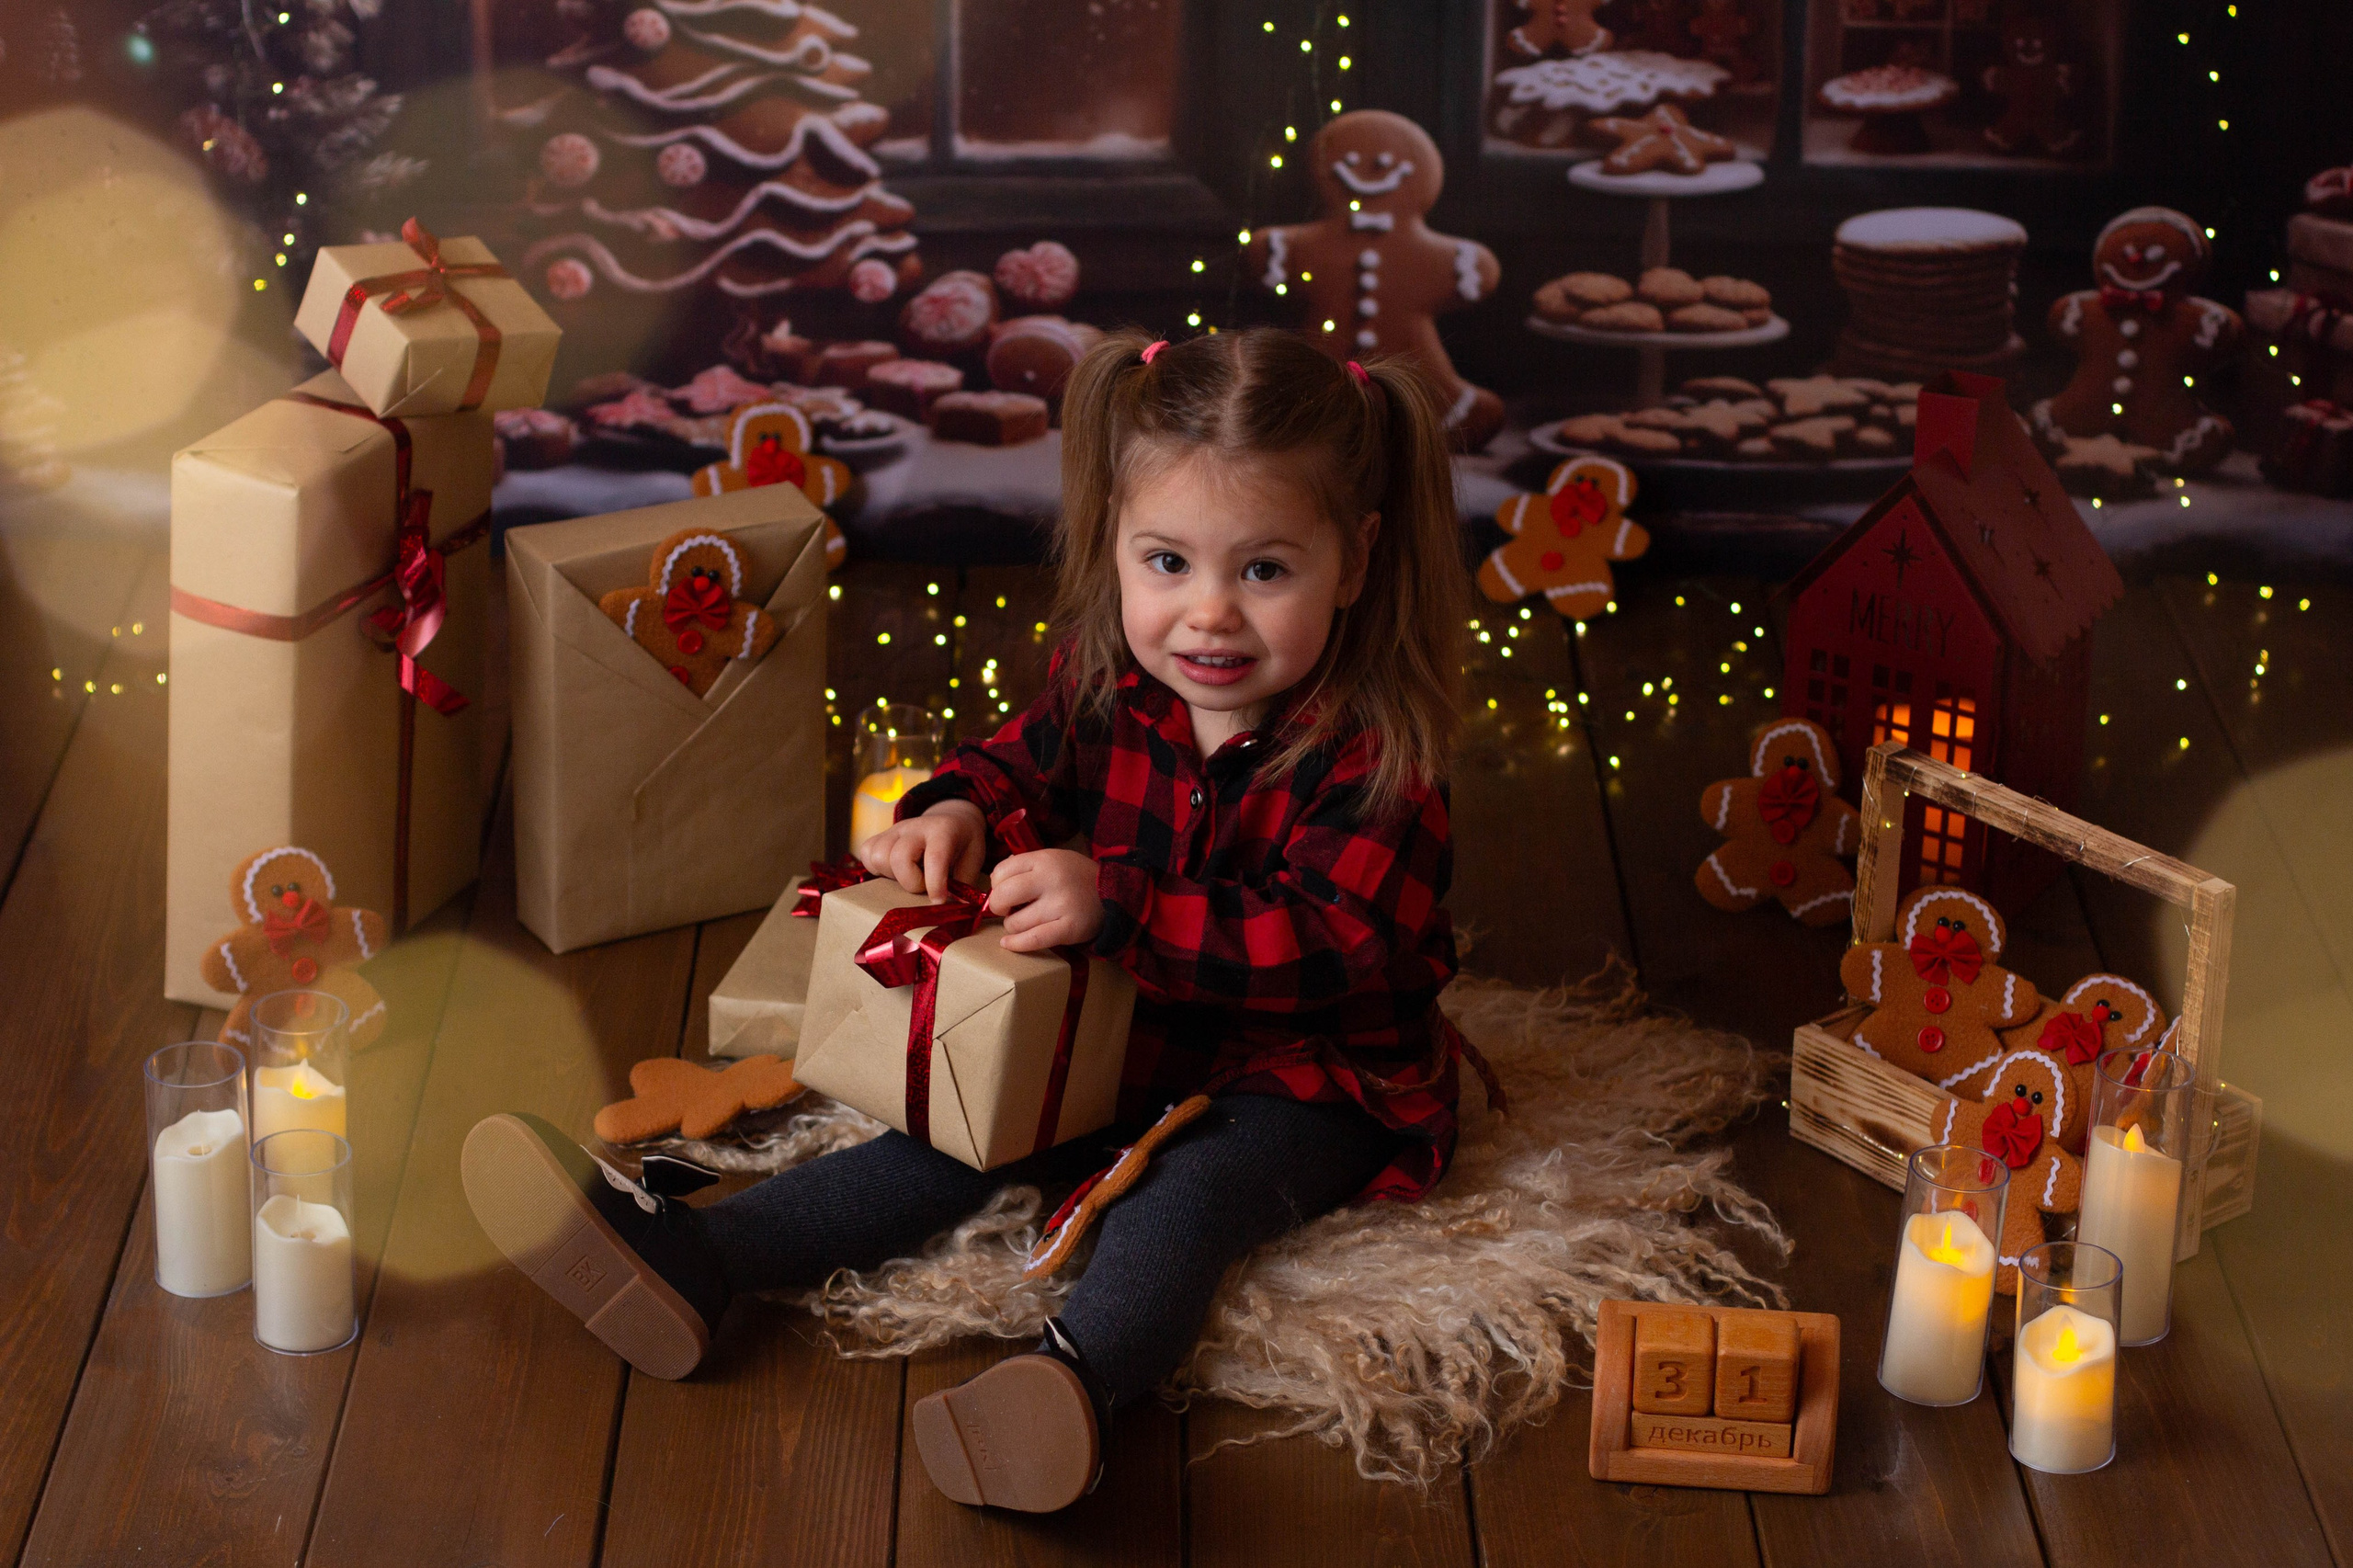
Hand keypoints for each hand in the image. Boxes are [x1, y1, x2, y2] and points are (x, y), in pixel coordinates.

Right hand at [858, 799, 985, 895]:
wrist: (951, 819)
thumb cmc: (963, 843)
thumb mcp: (974, 858)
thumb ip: (964, 883)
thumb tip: (954, 907)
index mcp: (943, 831)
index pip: (935, 857)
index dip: (935, 884)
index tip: (939, 901)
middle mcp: (915, 827)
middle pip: (899, 857)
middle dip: (911, 882)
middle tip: (925, 885)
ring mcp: (895, 830)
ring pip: (878, 856)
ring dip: (892, 876)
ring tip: (909, 876)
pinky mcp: (881, 835)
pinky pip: (866, 854)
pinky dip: (876, 868)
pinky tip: (894, 871)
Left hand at [987, 849, 1105, 951]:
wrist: (1116, 893)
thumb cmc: (1077, 877)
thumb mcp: (1054, 859)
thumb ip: (1026, 865)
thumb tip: (994, 881)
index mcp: (1045, 859)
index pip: (1001, 872)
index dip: (996, 885)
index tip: (1004, 892)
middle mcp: (1051, 879)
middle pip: (1003, 896)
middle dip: (999, 906)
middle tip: (1007, 909)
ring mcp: (1061, 905)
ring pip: (1015, 923)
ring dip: (1013, 926)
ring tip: (1023, 923)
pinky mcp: (1069, 928)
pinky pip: (1033, 940)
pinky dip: (1016, 944)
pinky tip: (1009, 944)